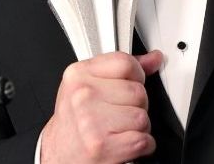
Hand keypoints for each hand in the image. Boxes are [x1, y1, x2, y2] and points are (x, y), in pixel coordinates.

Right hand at [40, 51, 162, 163]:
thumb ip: (121, 70)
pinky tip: (125, 144)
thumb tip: (153, 59)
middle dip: (136, 106)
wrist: (59, 154)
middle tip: (119, 115)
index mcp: (79, 75)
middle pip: (138, 92)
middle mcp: (83, 96)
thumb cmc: (75, 122)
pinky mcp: (102, 146)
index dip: (136, 76)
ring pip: (142, 117)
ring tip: (120, 130)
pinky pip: (143, 140)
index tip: (130, 84)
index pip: (125, 63)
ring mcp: (92, 121)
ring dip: (138, 128)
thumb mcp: (88, 86)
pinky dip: (142, 146)